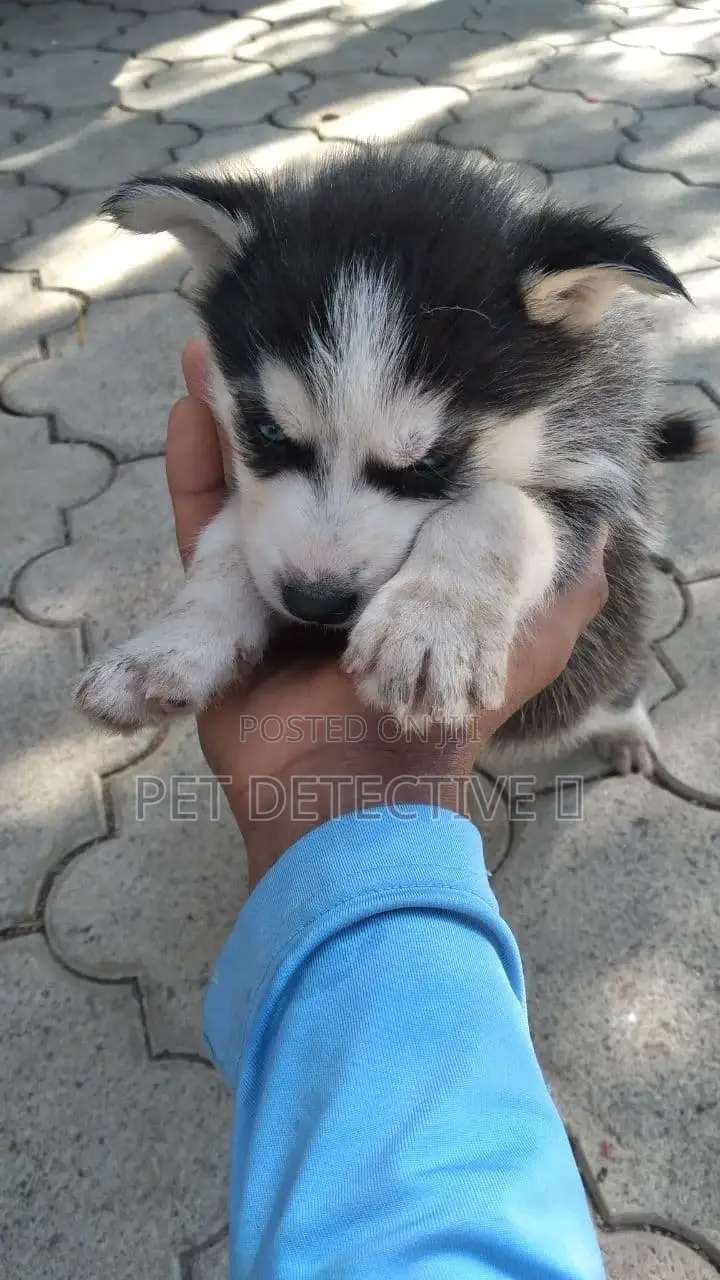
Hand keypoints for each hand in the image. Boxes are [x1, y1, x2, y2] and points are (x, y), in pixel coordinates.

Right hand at [168, 341, 607, 887]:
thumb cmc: (440, 717)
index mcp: (402, 571)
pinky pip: (199, 528)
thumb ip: (562, 587)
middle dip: (294, 407)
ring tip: (223, 347)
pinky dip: (192, 470)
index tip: (363, 362)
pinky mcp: (221, 604)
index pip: (385, 475)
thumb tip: (606, 529)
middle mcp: (342, 571)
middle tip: (284, 337)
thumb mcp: (522, 644)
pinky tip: (187, 409)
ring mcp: (278, 584)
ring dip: (236, 417)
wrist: (351, 787)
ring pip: (253, 482)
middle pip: (312, 468)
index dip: (370, 421)